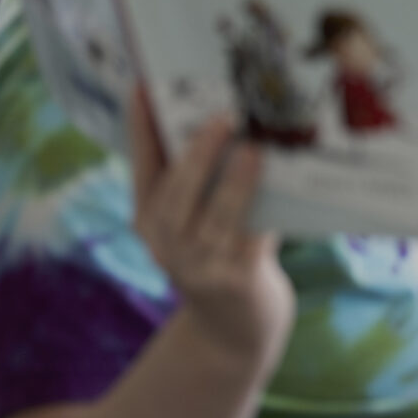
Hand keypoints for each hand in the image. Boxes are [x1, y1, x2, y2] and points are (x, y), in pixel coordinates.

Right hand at [127, 88, 293, 372]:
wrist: (235, 329)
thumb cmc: (223, 255)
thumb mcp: (200, 220)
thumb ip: (203, 182)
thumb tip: (232, 117)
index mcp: (149, 221)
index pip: (141, 169)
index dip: (140, 129)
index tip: (142, 87)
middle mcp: (166, 244)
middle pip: (174, 194)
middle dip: (196, 154)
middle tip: (220, 117)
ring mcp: (199, 266)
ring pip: (211, 218)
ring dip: (232, 183)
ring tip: (251, 150)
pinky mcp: (235, 280)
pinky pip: (249, 240)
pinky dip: (262, 212)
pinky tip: (277, 187)